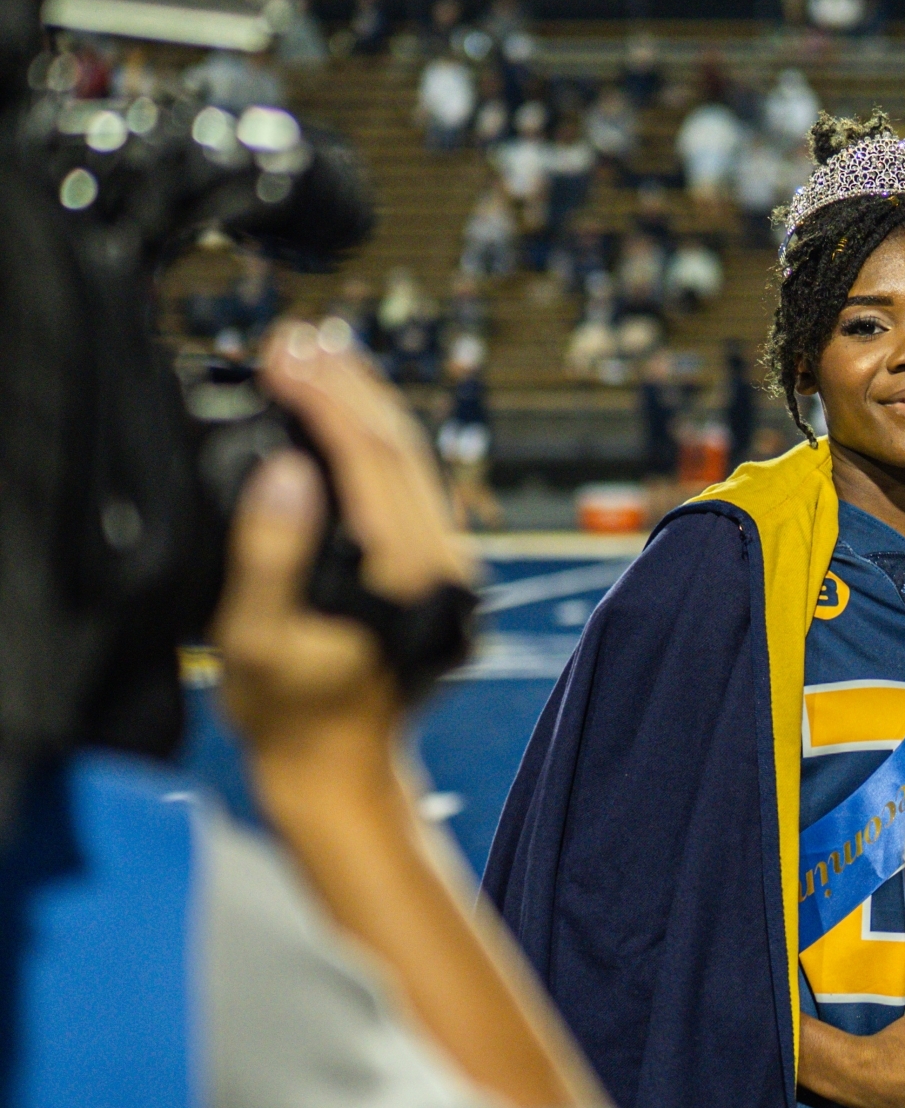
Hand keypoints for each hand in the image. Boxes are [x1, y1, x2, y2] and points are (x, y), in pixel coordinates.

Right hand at [213, 319, 479, 786]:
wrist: (342, 771)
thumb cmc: (292, 713)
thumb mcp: (255, 637)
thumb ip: (271, 551)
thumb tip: (290, 467)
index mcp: (403, 571)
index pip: (368, 455)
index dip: (324, 394)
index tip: (283, 350)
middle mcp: (441, 561)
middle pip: (399, 446)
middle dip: (348, 384)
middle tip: (299, 336)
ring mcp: (446, 565)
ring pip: (413, 461)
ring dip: (366, 405)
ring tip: (321, 355)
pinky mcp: (437, 572)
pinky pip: (412, 487)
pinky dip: (378, 443)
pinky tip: (347, 419)